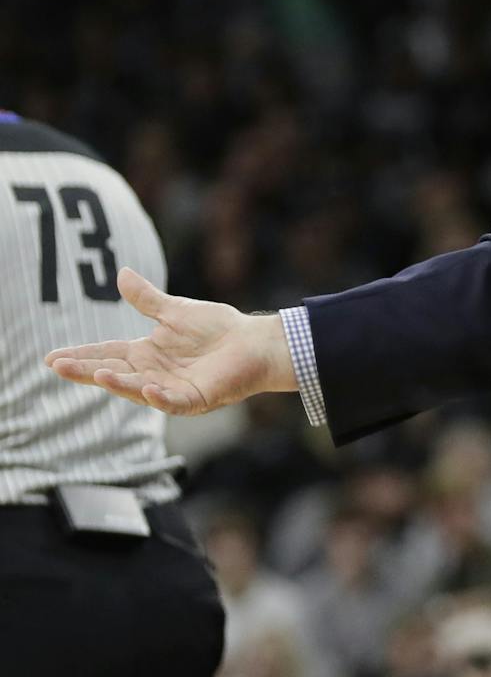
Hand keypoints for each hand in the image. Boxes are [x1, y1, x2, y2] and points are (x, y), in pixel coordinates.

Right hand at [45, 267, 296, 414]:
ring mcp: (172, 389)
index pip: (106, 354)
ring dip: (120, 383)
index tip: (51, 358)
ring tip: (99, 374)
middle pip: (115, 373)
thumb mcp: (175, 311)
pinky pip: (174, 402)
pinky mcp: (196, 399)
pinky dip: (160, 397)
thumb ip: (147, 299)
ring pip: (139, 390)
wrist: (254, 342)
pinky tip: (148, 388)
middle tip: (59, 366)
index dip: (81, 356)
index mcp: (146, 354)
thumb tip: (121, 274)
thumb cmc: (217, 327)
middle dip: (87, 371)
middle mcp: (153, 374)